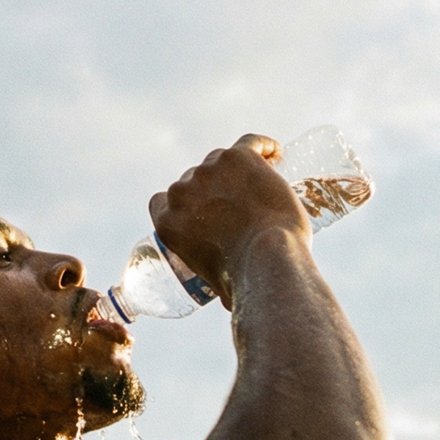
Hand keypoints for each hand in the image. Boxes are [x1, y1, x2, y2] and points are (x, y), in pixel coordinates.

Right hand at [149, 136, 311, 296]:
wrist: (265, 259)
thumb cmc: (243, 280)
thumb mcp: (212, 284)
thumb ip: (212, 277)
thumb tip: (226, 295)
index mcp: (167, 222)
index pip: (164, 200)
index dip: (184, 204)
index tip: (202, 211)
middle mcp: (182, 192)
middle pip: (195, 180)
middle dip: (214, 190)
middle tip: (240, 205)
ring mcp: (210, 170)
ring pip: (223, 162)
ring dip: (238, 171)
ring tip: (262, 185)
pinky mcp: (239, 158)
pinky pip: (250, 143)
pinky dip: (263, 147)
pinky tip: (276, 153)